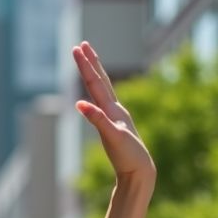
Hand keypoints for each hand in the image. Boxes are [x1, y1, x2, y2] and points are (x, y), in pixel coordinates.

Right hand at [73, 42, 155, 184]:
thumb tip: (79, 103)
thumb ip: (97, 119)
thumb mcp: (113, 137)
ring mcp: (116, 117)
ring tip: (90, 61)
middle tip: (81, 45)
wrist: (141, 172)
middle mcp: (115, 109)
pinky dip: (98, 97)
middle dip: (90, 63)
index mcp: (113, 109)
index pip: (96, 83)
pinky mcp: (116, 127)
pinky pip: (104, 106)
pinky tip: (95, 97)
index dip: (86, 66)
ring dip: (96, 74)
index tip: (77, 49)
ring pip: (105, 90)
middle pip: (101, 80)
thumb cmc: (129, 156)